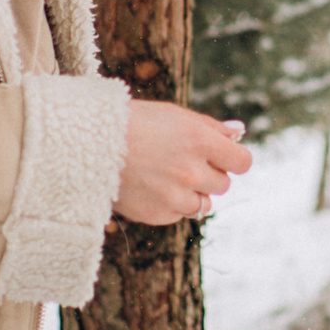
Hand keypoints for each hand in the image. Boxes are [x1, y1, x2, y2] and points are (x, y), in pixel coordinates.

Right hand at [115, 103, 252, 226]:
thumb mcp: (173, 115)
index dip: (233, 159)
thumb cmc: (133, 123)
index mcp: (199, 141)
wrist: (86, 144)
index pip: (242, 162)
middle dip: (209, 174)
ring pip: (204, 204)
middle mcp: (191, 171)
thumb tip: (240, 130)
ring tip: (164, 175)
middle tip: (180, 161)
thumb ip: (210, 126)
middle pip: (223, 184)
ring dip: (192, 192)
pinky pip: (179, 214)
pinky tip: (150, 186)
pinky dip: (171, 204)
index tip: (221, 156)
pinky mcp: (158, 214)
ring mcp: (175, 196)